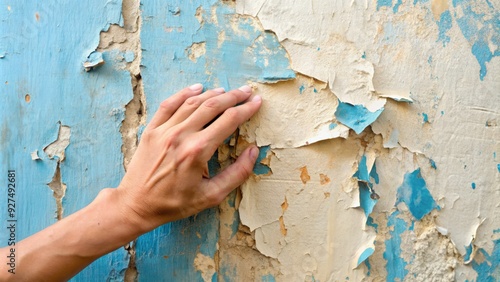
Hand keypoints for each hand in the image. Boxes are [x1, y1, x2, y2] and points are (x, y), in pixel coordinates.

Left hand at [117, 84, 261, 232]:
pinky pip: (169, 104)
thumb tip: (253, 151)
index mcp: (197, 151)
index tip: (257, 102)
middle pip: (212, 106)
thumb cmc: (174, 203)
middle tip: (246, 91)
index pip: (229, 120)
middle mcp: (181, 135)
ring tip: (227, 91)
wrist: (136, 205)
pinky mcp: (151, 130)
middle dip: (233, 96)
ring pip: (192, 102)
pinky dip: (184, 94)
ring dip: (212, 94)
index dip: (246, 109)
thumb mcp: (211, 196)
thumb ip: (237, 174)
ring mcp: (163, 130)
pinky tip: (197, 89)